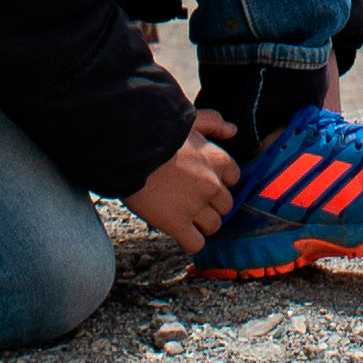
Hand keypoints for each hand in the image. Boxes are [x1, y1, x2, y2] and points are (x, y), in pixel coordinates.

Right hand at [130, 106, 238, 244]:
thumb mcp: (190, 119)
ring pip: (214, 225)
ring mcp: (195, 206)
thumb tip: (233, 130)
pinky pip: (195, 243)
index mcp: (217, 159)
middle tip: (192, 200)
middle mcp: (212, 185)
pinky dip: (190, 241)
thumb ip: (214, 122)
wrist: (128, 149)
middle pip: (226, 205)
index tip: (204, 181)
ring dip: (202, 223)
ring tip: (185, 217)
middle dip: (212, 204)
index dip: (219, 181)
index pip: (233, 178)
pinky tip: (179, 233)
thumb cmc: (157, 130)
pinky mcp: (177, 224)